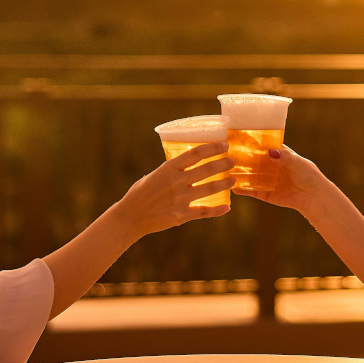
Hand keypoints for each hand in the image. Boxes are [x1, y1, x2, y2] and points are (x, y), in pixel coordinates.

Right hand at [116, 142, 233, 237]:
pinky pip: (204, 211)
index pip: (196, 153)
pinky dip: (217, 210)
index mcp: (168, 168)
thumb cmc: (140, 193)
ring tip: (233, 180)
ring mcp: (180, 199)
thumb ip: (171, 170)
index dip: (213, 148)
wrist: (130, 217)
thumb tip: (187, 164)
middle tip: (233, 161)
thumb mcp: (154, 175)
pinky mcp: (181, 215)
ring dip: (225, 183)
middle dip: (223, 163)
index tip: (224, 145)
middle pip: (207, 169)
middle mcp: (176, 181)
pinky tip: (227, 207)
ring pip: (210, 188)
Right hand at [232, 144, 327, 212]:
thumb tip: (270, 151)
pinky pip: (251, 190)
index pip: (262, 146)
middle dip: (241, 157)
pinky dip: (242, 189)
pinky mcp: (264, 193)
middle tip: (226, 153)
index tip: (238, 137)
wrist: (313, 197)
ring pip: (249, 175)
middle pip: (252, 160)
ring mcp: (266, 180)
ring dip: (238, 172)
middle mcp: (270, 166)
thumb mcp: (297, 162)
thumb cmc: (308, 175)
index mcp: (278, 154)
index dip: (251, 142)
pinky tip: (233, 186)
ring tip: (225, 169)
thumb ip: (284, 156)